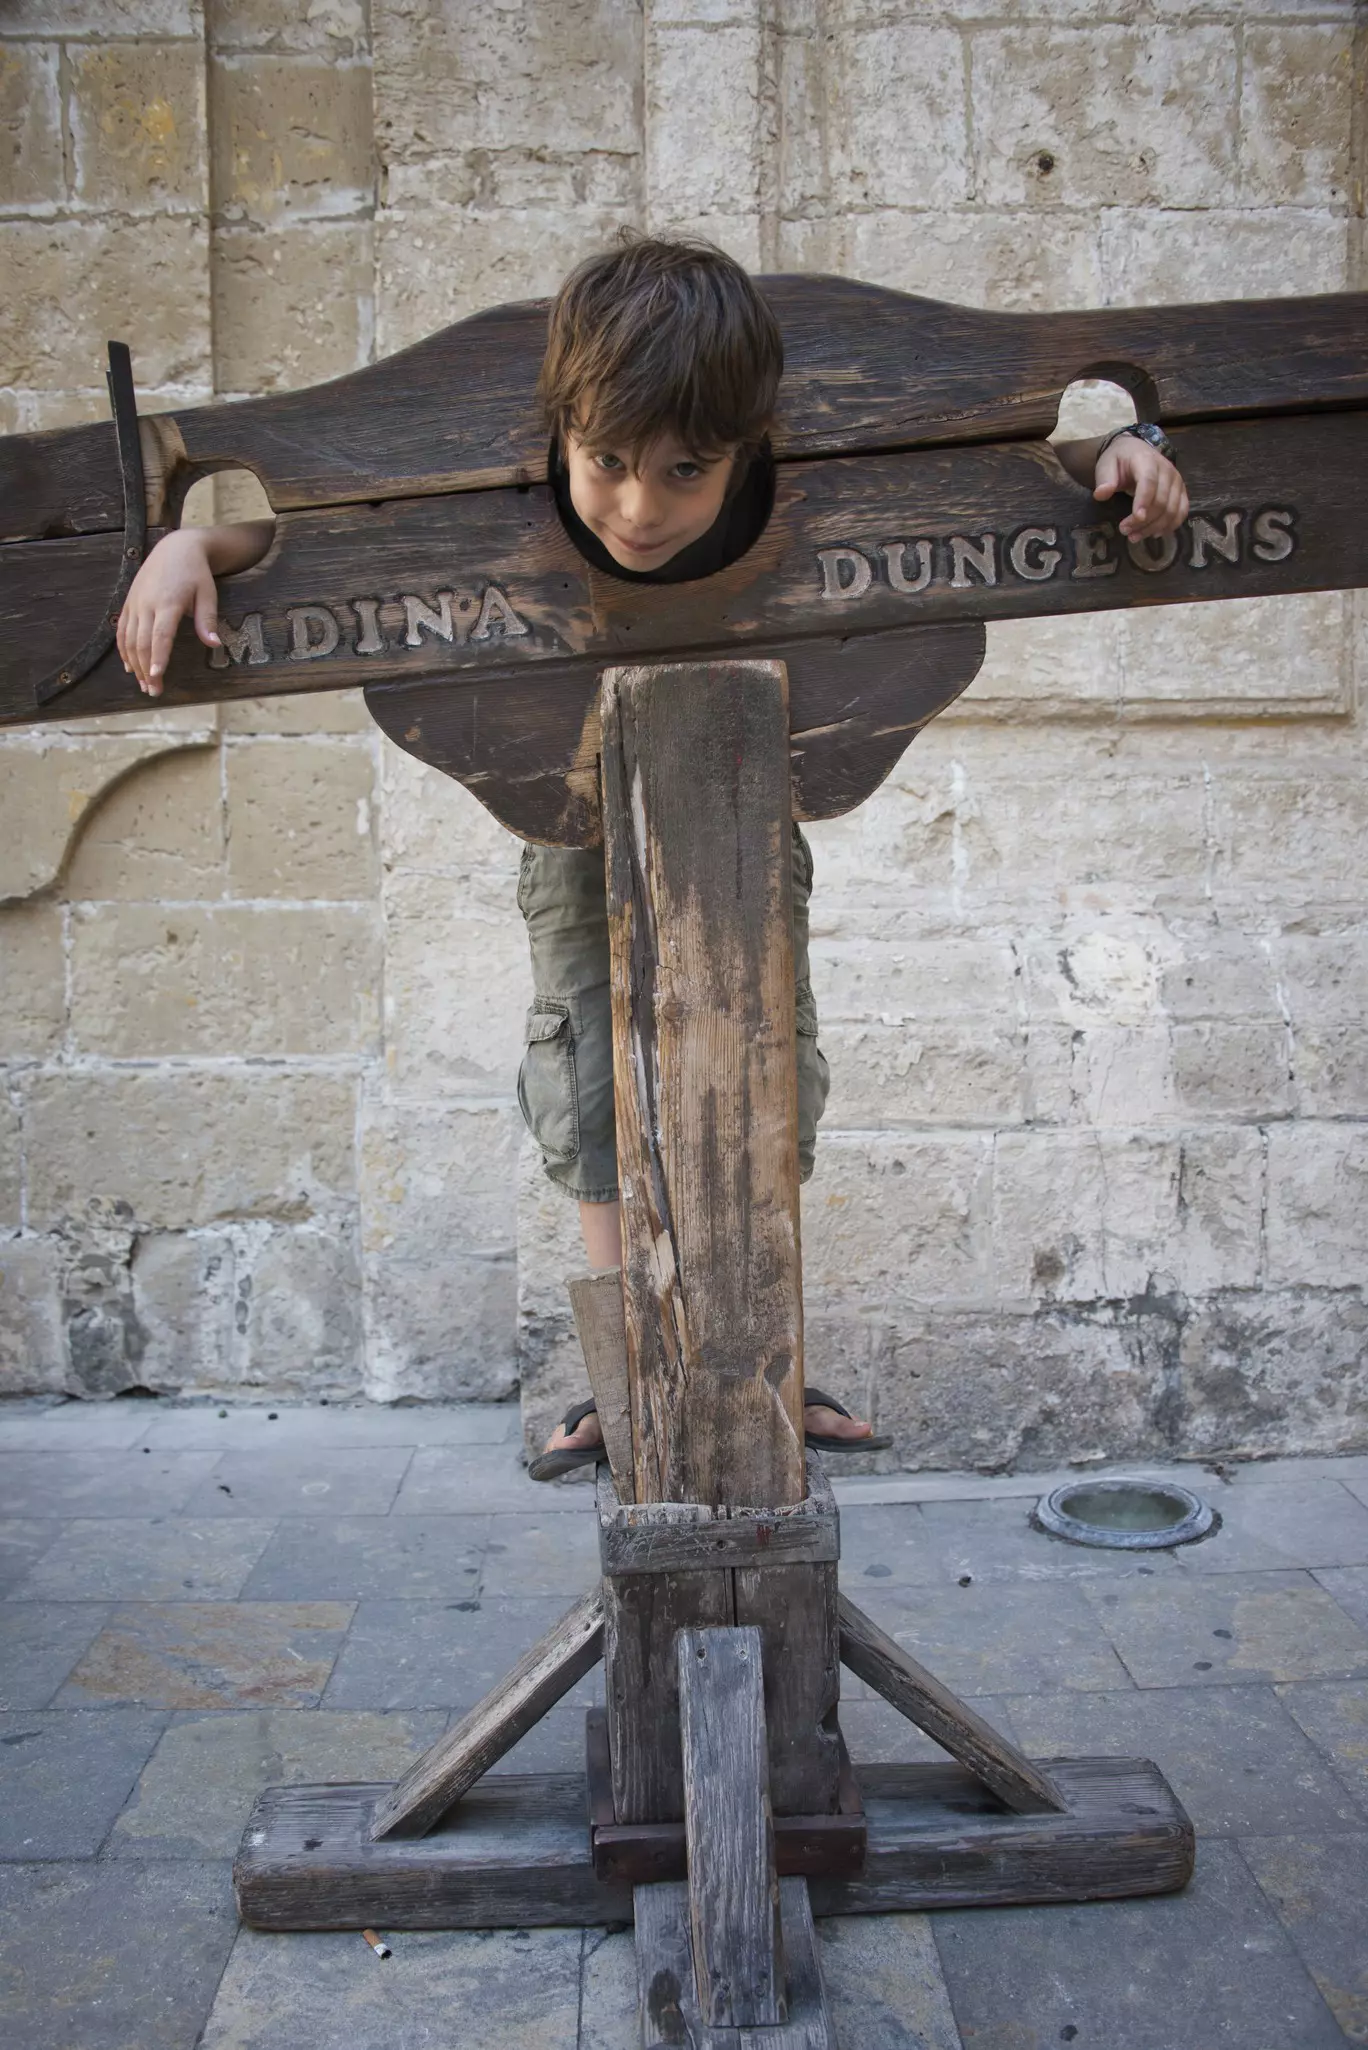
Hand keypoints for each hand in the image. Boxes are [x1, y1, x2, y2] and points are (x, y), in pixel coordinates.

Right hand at [117, 529, 220, 695]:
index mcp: (168, 602)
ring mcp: (135, 603)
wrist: (175, 548)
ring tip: (143, 684)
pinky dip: (123, 649)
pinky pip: (122, 629)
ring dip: (135, 664)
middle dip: (147, 670)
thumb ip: (207, 620)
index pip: (160, 635)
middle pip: (142, 642)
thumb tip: (214, 644)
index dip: (158, 657)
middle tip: (153, 691)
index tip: (156, 676)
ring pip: (129, 639)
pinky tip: (129, 666)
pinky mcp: (129, 602)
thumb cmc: (196, 573)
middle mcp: (147, 603)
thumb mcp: (208, 593)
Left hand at [1093, 435, 1188, 540]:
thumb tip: (1101, 494)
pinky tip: (1155, 534)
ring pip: (1172, 509)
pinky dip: (1170, 525)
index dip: (1144, 501)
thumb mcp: (1106, 465)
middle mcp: (1166, 469)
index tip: (1136, 518)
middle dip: (1144, 520)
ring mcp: (1176, 481)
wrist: (1136, 451)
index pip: (1149, 481)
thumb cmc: (1120, 460)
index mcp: (1146, 460)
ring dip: (1155, 527)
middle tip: (1124, 531)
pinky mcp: (1181, 491)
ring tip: (1135, 536)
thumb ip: (1104, 479)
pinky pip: (1182, 511)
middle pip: (1161, 500)